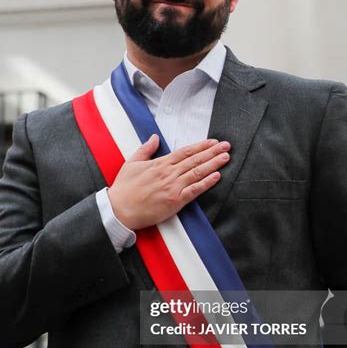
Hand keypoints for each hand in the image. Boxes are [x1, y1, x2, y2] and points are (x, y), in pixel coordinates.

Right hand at [107, 134, 229, 229]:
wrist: (119, 210)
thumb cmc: (124, 189)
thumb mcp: (132, 163)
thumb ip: (146, 149)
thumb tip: (155, 138)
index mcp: (160, 164)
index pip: (185, 152)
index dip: (200, 146)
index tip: (212, 141)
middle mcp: (169, 173)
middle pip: (195, 159)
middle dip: (212, 151)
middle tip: (226, 146)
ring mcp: (173, 187)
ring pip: (197, 172)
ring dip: (213, 164)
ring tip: (226, 157)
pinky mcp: (175, 201)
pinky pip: (195, 190)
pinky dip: (207, 182)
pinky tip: (217, 176)